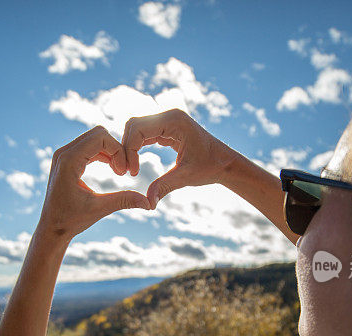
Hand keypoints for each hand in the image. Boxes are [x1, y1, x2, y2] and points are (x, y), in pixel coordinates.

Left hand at [37, 126, 150, 241]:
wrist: (51, 228)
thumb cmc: (71, 220)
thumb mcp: (100, 209)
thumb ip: (124, 201)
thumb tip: (150, 203)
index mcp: (69, 161)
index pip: (100, 137)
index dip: (118, 151)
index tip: (124, 173)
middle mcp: (63, 153)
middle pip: (98, 133)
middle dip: (116, 149)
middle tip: (123, 172)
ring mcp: (63, 154)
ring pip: (94, 138)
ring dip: (111, 152)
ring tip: (119, 173)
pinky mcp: (66, 159)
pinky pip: (89, 146)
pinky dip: (103, 154)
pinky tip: (112, 170)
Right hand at [121, 108, 239, 208]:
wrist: (225, 163)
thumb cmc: (210, 167)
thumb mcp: (186, 177)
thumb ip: (165, 186)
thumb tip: (148, 204)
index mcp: (174, 121)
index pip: (138, 129)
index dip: (129, 150)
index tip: (131, 173)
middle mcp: (169, 115)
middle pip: (133, 125)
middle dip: (126, 148)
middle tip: (126, 172)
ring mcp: (168, 120)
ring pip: (136, 128)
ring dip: (129, 148)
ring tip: (131, 170)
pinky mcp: (167, 127)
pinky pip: (144, 134)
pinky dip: (137, 148)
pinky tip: (136, 165)